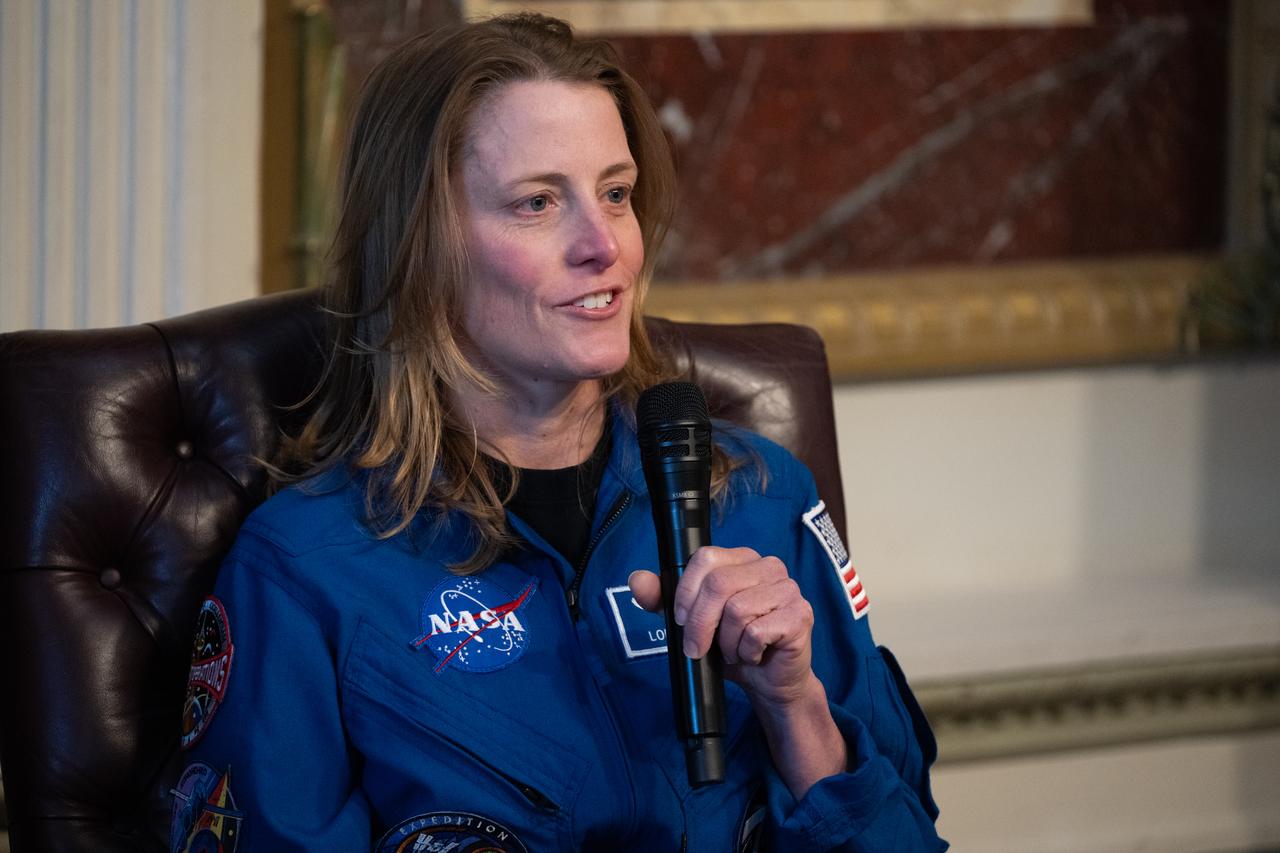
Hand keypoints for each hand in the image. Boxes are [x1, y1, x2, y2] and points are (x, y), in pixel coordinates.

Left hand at [627, 546, 815, 709]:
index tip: (682, 620)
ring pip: (737, 610)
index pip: (705, 558)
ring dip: (726, 642)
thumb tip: (636, 580)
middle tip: (698, 649)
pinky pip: (757, 631)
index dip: (687, 592)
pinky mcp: (800, 615)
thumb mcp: (692, 621)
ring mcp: (788, 588)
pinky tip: (753, 655)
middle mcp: (768, 566)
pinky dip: (746, 652)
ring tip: (733, 650)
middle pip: (718, 584)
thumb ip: (663, 599)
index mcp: (742, 559)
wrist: (768, 681)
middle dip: (700, 624)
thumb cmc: (732, 646)